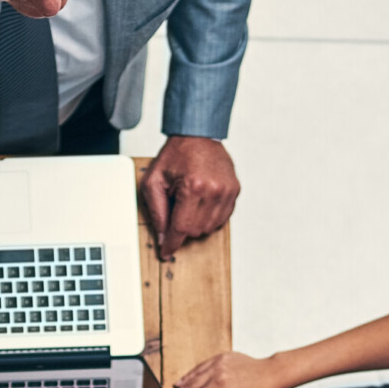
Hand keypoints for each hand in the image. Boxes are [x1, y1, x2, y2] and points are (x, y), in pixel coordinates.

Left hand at [139, 136, 240, 262]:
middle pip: (195, 230)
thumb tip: (163, 237)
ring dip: (195, 223)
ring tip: (188, 203)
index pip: (181, 228)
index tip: (166, 252)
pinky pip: (221, 219)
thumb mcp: (153, 181)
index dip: (171, 243)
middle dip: (181, 227)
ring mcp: (227, 191)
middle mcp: (214, 190)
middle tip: (175, 207)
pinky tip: (200, 203)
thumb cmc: (175, 155)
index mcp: (193, 186)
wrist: (197, 135)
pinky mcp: (235, 191)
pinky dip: (208, 217)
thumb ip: (157, 212)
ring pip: (209, 228)